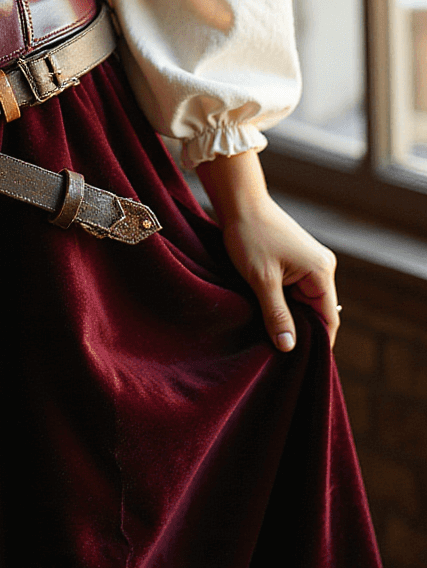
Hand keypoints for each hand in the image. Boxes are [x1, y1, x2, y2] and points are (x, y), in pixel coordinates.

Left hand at [195, 150, 338, 353]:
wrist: (240, 202)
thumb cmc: (250, 236)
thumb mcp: (262, 279)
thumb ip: (277, 314)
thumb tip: (289, 347)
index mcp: (321, 272)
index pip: (328, 320)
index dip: (317, 344)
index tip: (301, 364)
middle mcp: (322, 268)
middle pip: (318, 313)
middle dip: (301, 332)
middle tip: (280, 354)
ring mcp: (310, 264)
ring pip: (304, 303)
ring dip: (289, 317)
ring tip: (271, 336)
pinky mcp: (297, 261)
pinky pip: (296, 292)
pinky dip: (284, 304)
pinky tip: (268, 315)